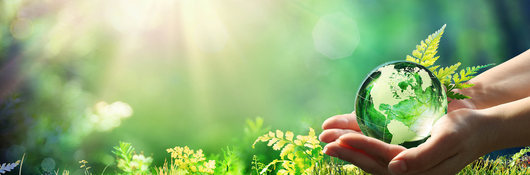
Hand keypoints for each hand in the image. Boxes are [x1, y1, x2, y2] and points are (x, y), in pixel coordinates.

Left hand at [319, 96, 480, 174]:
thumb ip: (422, 158)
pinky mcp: (402, 149)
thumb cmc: (466, 132)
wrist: (479, 127)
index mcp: (416, 170)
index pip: (382, 159)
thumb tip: (394, 170)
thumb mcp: (447, 142)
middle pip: (369, 160)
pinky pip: (377, 145)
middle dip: (345, 150)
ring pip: (369, 154)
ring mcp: (403, 159)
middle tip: (322, 141)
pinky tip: (345, 132)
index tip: (340, 138)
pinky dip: (360, 138)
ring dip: (348, 145)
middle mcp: (406, 167)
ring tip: (325, 136)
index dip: (361, 148)